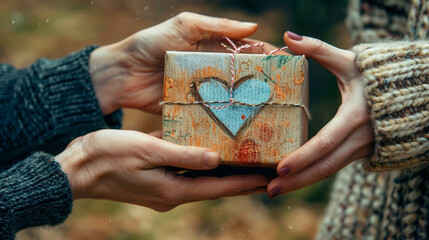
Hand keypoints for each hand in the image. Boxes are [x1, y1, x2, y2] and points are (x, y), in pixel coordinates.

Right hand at [55, 129, 267, 211]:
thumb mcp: (146, 150)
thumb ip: (182, 155)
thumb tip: (217, 159)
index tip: (270, 177)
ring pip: (203, 180)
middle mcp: (173, 193)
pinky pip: (187, 174)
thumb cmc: (108, 157)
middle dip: (242, 179)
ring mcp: (164, 188)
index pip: (219, 187)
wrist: (77, 169)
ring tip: (246, 160)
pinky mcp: (156, 180)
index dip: (246, 182)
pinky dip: (203, 166)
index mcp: (173, 190)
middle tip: (266, 169)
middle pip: (215, 186)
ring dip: (224, 172)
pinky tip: (211, 154)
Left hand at [89, 12, 277, 114]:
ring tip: (267, 115)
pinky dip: (224, 119)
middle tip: (282, 97)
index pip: (246, 52)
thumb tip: (253, 28)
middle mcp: (211, 70)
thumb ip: (216, 25)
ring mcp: (202, 91)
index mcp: (212, 48)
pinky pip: (211, 115)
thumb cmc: (150, 43)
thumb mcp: (184, 25)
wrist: (120, 74)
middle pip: (242, 78)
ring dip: (246, 105)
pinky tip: (239, 127)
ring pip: (230, 99)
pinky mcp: (191, 109)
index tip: (287, 66)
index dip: (266, 58)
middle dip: (261, 85)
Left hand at [267, 32, 372, 197]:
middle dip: (296, 181)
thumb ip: (319, 49)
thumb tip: (287, 37)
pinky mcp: (360, 153)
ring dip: (302, 183)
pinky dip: (313, 176)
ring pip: (329, 172)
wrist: (414, 92)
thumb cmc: (377, 74)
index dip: (303, 157)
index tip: (279, 168)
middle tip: (269, 190)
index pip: (326, 143)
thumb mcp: (350, 61)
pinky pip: (333, 168)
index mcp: (356, 116)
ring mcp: (362, 149)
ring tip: (273, 190)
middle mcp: (360, 139)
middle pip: (325, 167)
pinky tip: (293, 180)